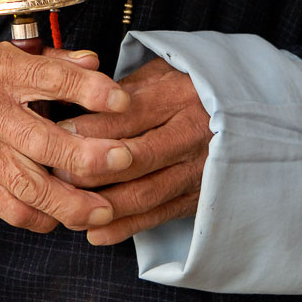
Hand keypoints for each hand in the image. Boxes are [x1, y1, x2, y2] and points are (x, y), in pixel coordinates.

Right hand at [0, 42, 132, 233]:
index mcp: (5, 71)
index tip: (123, 102)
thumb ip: (60, 61)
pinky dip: (41, 217)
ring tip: (105, 209)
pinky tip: (67, 217)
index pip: (50, 79)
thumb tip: (96, 64)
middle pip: (40, 140)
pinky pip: (8, 207)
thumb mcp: (22, 53)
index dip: (89, 91)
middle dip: (86, 155)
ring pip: (25, 183)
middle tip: (124, 160)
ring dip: (69, 201)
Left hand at [54, 56, 211, 244]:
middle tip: (53, 172)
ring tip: (65, 206)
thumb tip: (77, 102)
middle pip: (132, 158)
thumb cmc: (190, 85)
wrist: (248, 112)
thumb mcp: (162, 71)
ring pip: (143, 193)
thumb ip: (124, 88)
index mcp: (179, 96)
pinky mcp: (200, 197)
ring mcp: (198, 170)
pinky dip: (125, 227)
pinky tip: (94, 231)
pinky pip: (158, 216)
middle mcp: (191, 135)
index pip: (127, 115)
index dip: (89, 126)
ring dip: (100, 204)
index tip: (55, 131)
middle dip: (88, 169)